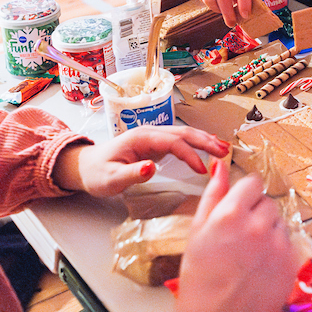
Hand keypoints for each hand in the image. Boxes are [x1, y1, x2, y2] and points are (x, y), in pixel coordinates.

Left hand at [55, 126, 229, 196]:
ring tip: (223, 147)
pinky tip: (207, 146)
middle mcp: (149, 133)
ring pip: (183, 134)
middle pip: (183, 132)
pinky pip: (180, 141)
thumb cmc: (97, 173)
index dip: (190, 154)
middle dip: (205, 140)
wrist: (86, 167)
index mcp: (141, 137)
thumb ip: (131, 174)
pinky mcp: (155, 144)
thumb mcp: (111, 179)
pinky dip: (196, 143)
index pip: (173, 142)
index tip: (202, 170)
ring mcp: (153, 137)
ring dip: (204, 139)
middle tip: (225, 151)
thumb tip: (152, 167)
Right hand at [170, 162, 299, 311]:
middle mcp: (259, 225)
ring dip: (268, 232)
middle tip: (240, 236)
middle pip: (267, 203)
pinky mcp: (291, 264)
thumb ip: (213, 194)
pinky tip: (260, 267)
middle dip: (256, 213)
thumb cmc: (199, 276)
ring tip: (249, 254)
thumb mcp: (197, 231)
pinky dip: (278, 252)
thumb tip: (221, 165)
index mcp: (232, 213)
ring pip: (280, 224)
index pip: (253, 183)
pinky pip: (289, 245)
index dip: (245, 194)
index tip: (239, 207)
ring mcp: (278, 246)